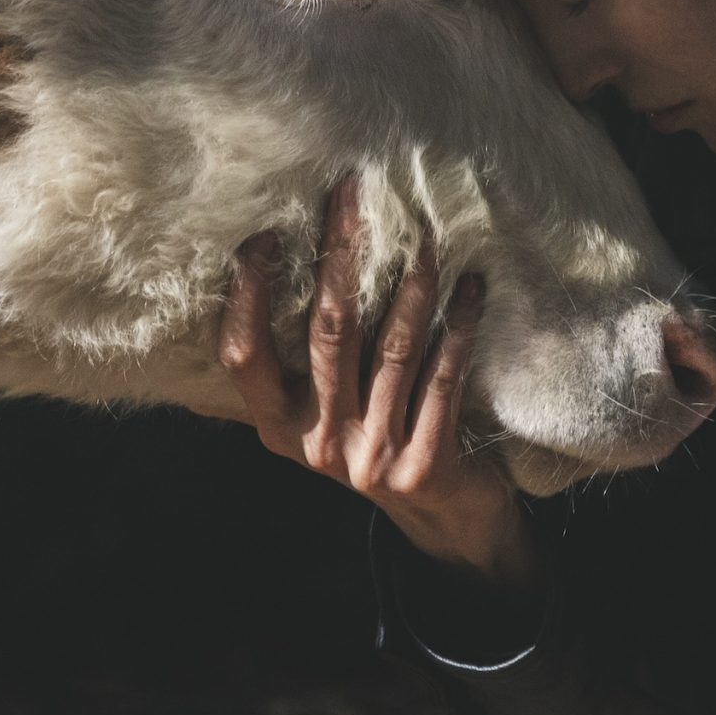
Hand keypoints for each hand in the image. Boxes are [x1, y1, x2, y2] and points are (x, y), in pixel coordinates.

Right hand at [219, 178, 540, 596]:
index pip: (243, 355)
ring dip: (412, 285)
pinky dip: (459, 328)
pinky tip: (472, 288)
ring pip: (393, 349)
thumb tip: (257, 269)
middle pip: (327, 333)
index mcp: (278, 426)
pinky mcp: (424, 465)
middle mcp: (317, 444)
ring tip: (426, 234)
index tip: (262, 234)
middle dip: (341, 257)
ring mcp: (371, 457)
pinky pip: (443, 378)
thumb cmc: (376, 441)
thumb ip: (295, 363)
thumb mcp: (320, 415)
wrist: (443, 519)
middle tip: (353, 194)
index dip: (247, 296)